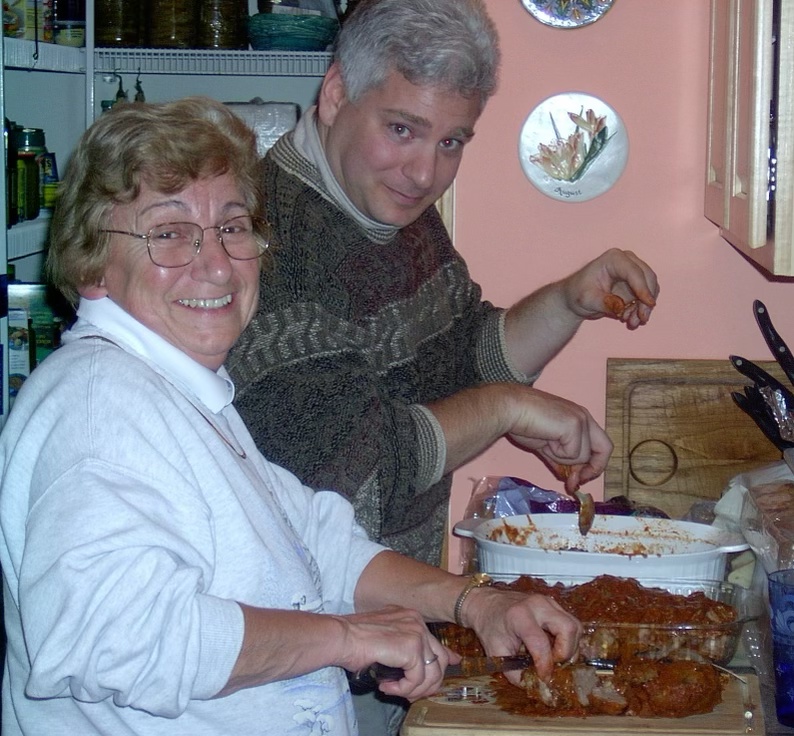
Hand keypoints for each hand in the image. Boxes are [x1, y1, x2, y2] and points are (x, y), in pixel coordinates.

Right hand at [334, 605, 457, 701]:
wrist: (341, 636)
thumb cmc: (353, 638)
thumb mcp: (385, 639)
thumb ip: (404, 647)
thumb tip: (423, 663)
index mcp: (411, 617)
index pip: (436, 643)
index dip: (443, 661)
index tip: (443, 672)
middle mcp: (417, 622)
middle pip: (439, 660)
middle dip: (429, 683)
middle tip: (410, 694)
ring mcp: (416, 633)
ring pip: (431, 673)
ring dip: (414, 689)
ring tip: (395, 691)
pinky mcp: (412, 648)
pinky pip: (416, 679)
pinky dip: (402, 689)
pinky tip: (386, 686)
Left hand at [462, 587, 581, 684]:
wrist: (486, 603)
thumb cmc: (490, 626)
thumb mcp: (495, 652)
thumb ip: (513, 673)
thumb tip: (532, 686)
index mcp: (519, 616)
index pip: (540, 642)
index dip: (545, 664)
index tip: (544, 677)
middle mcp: (537, 605)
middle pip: (568, 627)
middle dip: (567, 652)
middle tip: (556, 664)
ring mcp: (548, 602)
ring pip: (575, 625)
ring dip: (571, 646)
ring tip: (556, 657)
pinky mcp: (553, 604)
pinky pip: (571, 622)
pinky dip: (569, 639)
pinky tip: (556, 647)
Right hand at [504, 385, 612, 491]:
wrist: (510, 410)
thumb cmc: (523, 423)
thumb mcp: (547, 445)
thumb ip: (561, 459)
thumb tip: (569, 479)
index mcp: (579, 418)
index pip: (600, 446)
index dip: (593, 465)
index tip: (577, 479)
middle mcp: (584, 417)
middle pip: (605, 449)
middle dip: (592, 470)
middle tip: (574, 481)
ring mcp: (581, 420)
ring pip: (584, 456)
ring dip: (564, 458)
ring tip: (547, 443)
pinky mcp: (574, 425)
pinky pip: (574, 454)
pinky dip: (558, 454)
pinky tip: (546, 440)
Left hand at [561, 248, 658, 328]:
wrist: (576, 298)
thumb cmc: (578, 294)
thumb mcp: (587, 300)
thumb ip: (604, 303)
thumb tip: (621, 306)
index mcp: (613, 259)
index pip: (634, 272)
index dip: (643, 288)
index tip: (649, 304)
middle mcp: (627, 261)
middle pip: (647, 278)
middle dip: (646, 300)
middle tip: (641, 319)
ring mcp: (633, 271)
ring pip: (651, 288)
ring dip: (645, 307)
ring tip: (632, 322)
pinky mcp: (637, 283)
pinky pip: (647, 296)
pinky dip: (642, 308)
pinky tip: (631, 319)